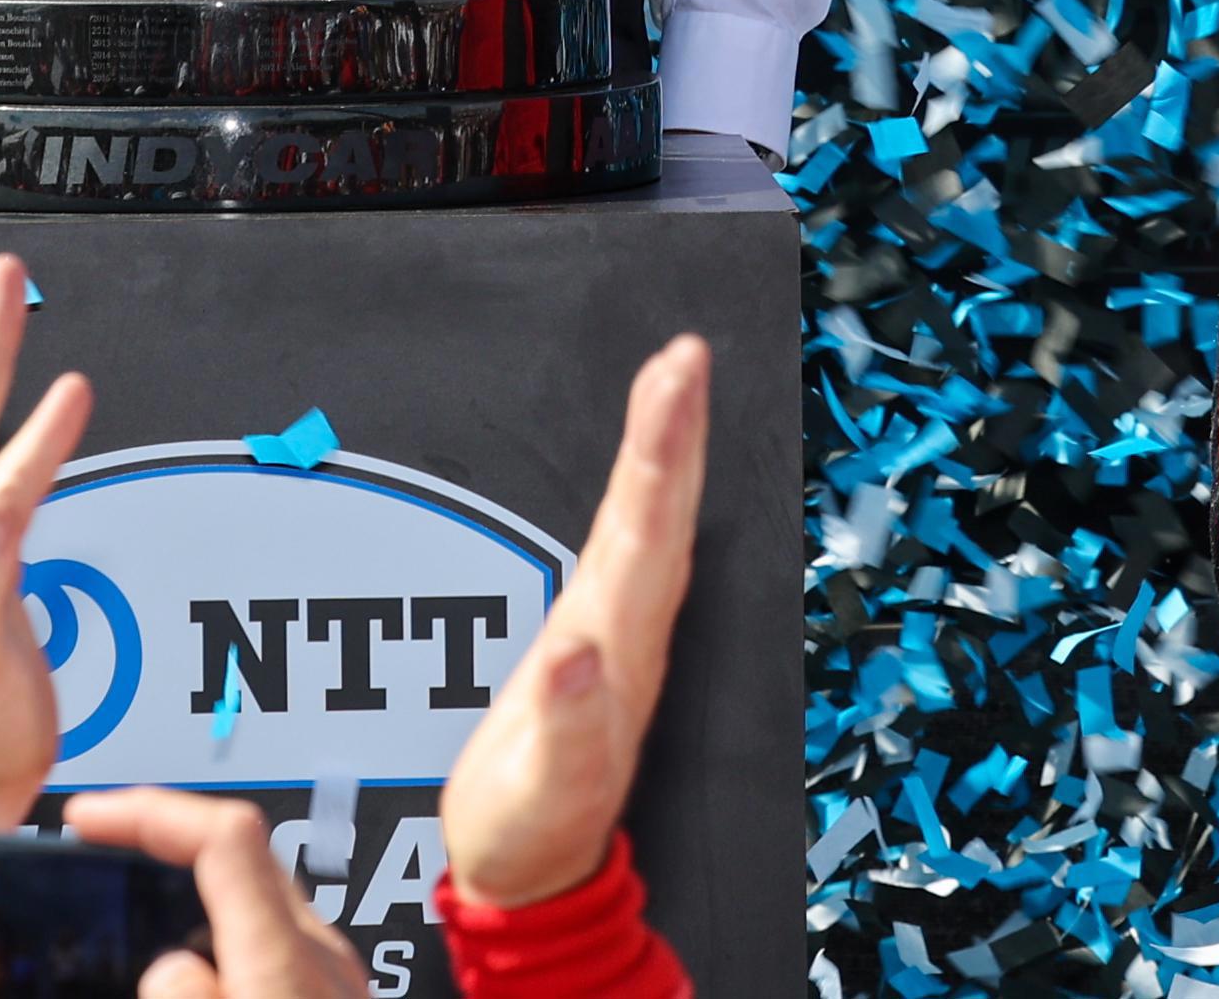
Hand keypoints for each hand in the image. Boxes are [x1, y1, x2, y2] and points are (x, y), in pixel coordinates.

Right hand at [62, 790, 364, 998]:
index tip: (89, 814)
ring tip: (132, 889)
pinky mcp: (335, 997)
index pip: (225, 837)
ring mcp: (334, 976)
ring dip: (191, 880)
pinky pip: (271, 935)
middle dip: (163, 833)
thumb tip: (168, 967)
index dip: (151, 810)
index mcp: (288, 964)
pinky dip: (221, 923)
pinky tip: (191, 950)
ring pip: (257, 894)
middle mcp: (321, 959)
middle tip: (100, 838)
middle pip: (241, 851)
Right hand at [439, 335, 711, 908]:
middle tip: (684, 352)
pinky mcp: (591, 633)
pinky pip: (624, 540)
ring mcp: (614, 627)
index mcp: (614, 645)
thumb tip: (577, 652)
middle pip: (656, 510)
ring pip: (648, 519)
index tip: (674, 378)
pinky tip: (652, 440)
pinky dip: (640, 486)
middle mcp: (625, 625)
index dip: (658, 449)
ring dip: (665, 444)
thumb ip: (563, 720)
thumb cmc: (537, 823)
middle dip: (671, 427)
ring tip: (676, 373)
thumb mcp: (544, 786)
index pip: (644, 528)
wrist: (534, 865)